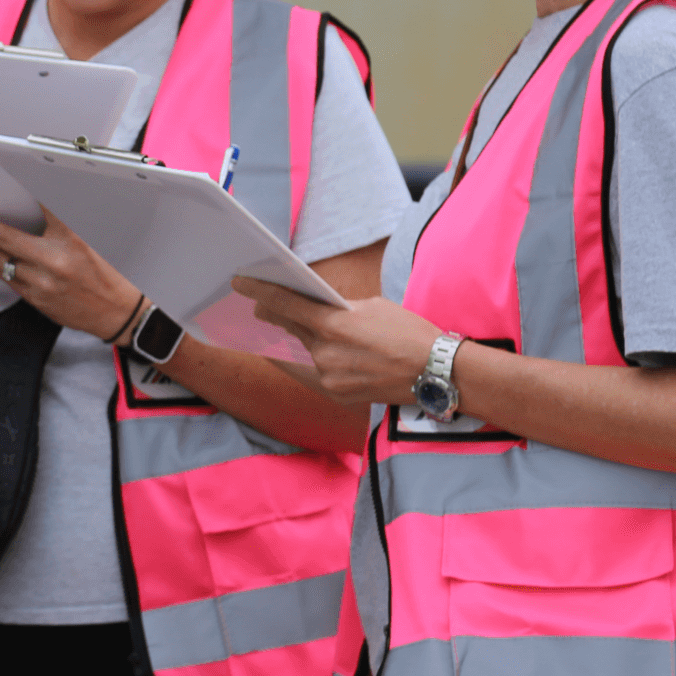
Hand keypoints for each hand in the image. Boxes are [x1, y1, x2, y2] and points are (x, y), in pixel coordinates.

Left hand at [0, 206, 141, 341]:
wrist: (118, 312)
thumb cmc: (108, 270)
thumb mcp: (88, 237)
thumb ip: (62, 217)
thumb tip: (38, 197)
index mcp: (68, 241)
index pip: (37, 210)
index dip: (18, 197)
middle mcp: (52, 263)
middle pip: (2, 239)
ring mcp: (41, 284)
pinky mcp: (36, 300)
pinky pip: (7, 280)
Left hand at [230, 278, 441, 406]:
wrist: (436, 372)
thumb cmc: (409, 332)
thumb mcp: (373, 307)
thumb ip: (338, 308)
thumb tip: (316, 311)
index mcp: (334, 323)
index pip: (286, 304)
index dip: (259, 292)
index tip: (239, 283)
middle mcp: (326, 351)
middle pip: (291, 328)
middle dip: (277, 317)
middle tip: (262, 308)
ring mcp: (329, 375)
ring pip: (305, 351)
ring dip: (302, 340)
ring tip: (297, 330)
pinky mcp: (336, 392)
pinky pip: (313, 372)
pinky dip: (312, 360)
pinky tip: (309, 354)